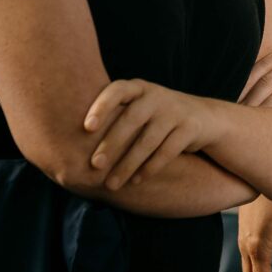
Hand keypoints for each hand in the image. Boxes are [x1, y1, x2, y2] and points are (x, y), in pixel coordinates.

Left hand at [82, 79, 217, 188]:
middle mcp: (157, 96)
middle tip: (94, 165)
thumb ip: (114, 115)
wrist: (202, 117)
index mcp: (138, 88)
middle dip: (111, 144)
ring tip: (112, 183)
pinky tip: (136, 180)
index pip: (117, 91)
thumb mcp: (138, 107)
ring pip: (148, 140)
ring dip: (128, 164)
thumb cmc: (154, 116)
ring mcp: (175, 111)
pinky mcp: (190, 128)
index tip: (87, 127)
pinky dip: (149, 168)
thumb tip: (69, 140)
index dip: (101, 106)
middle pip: (131, 119)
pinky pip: (167, 151)